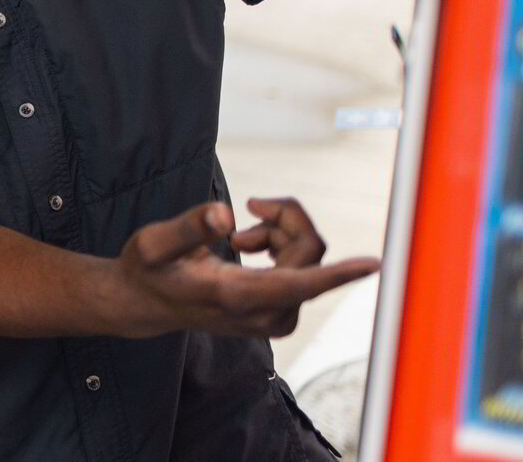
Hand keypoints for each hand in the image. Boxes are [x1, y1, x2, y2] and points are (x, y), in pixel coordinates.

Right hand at [108, 199, 378, 338]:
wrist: (148, 305)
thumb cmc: (148, 271)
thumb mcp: (151, 244)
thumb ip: (187, 228)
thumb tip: (226, 214)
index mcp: (237, 295)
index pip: (298, 283)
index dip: (337, 273)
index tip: (374, 264)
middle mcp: (265, 313)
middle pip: (308, 250)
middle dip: (284, 217)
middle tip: (250, 205)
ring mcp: (277, 317)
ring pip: (308, 256)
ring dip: (278, 233)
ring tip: (239, 237)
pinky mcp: (282, 314)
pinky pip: (305, 267)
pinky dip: (280, 245)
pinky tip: (247, 248)